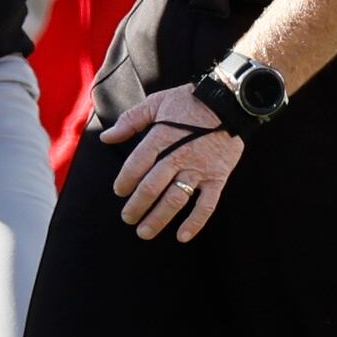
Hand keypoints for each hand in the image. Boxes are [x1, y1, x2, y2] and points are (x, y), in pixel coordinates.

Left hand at [103, 83, 243, 241]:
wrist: (229, 101)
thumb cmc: (190, 101)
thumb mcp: (157, 102)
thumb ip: (130, 120)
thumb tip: (107, 137)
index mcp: (162, 136)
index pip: (138, 163)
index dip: (125, 180)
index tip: (119, 191)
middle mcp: (179, 155)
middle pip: (153, 186)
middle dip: (137, 205)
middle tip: (127, 217)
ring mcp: (199, 169)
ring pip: (175, 199)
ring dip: (158, 218)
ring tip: (144, 231)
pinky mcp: (218, 177)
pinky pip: (207, 204)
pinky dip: (195, 222)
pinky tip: (182, 236)